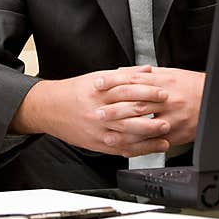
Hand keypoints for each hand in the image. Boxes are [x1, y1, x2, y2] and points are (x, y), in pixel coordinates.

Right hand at [12, 66, 171, 156]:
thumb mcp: (97, 77)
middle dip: (151, 111)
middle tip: (168, 110)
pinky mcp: (98, 143)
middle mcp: (98, 109)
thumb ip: (124, 75)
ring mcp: (98, 128)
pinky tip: (153, 146)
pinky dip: (140, 148)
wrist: (50, 109)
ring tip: (165, 129)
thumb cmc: (75, 92)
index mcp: (99, 91)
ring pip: (127, 131)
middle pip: (128, 110)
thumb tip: (148, 70)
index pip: (127, 89)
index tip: (163, 92)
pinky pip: (121, 147)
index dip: (147, 91)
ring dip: (149, 132)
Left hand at [95, 67, 204, 149]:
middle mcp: (167, 100)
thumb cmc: (190, 86)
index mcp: (163, 82)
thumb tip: (121, 72)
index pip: (133, 81)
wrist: (214, 98)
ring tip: (108, 135)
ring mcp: (172, 118)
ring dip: (124, 133)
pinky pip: (155, 142)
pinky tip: (126, 149)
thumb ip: (144, 74)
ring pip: (145, 126)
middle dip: (115, 110)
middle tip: (99, 113)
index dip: (113, 83)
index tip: (99, 86)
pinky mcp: (176, 134)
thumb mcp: (168, 73)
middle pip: (137, 104)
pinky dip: (139, 148)